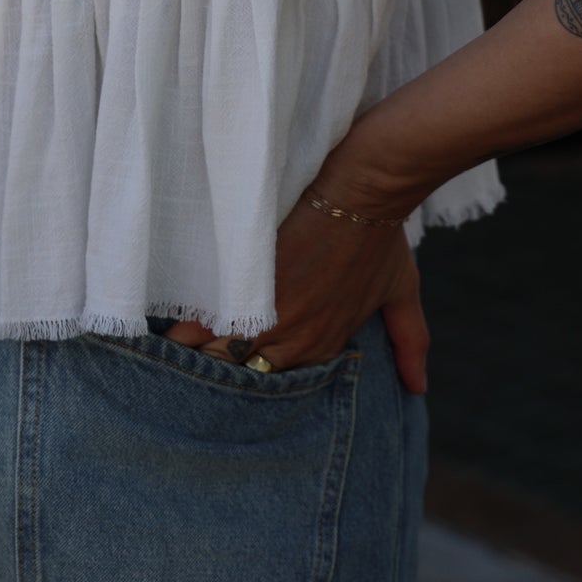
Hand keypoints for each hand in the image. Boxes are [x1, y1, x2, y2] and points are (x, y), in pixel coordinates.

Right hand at [162, 189, 428, 393]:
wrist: (359, 189)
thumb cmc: (381, 237)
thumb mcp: (402, 293)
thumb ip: (410, 342)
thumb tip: (419, 388)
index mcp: (322, 348)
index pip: (273, 390)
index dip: (245, 391)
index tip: (224, 391)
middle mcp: (291, 343)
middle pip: (236, 381)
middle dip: (211, 383)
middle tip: (185, 382)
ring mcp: (265, 316)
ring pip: (213, 357)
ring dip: (192, 360)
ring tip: (166, 364)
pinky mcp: (242, 283)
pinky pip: (199, 321)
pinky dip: (182, 329)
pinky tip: (163, 335)